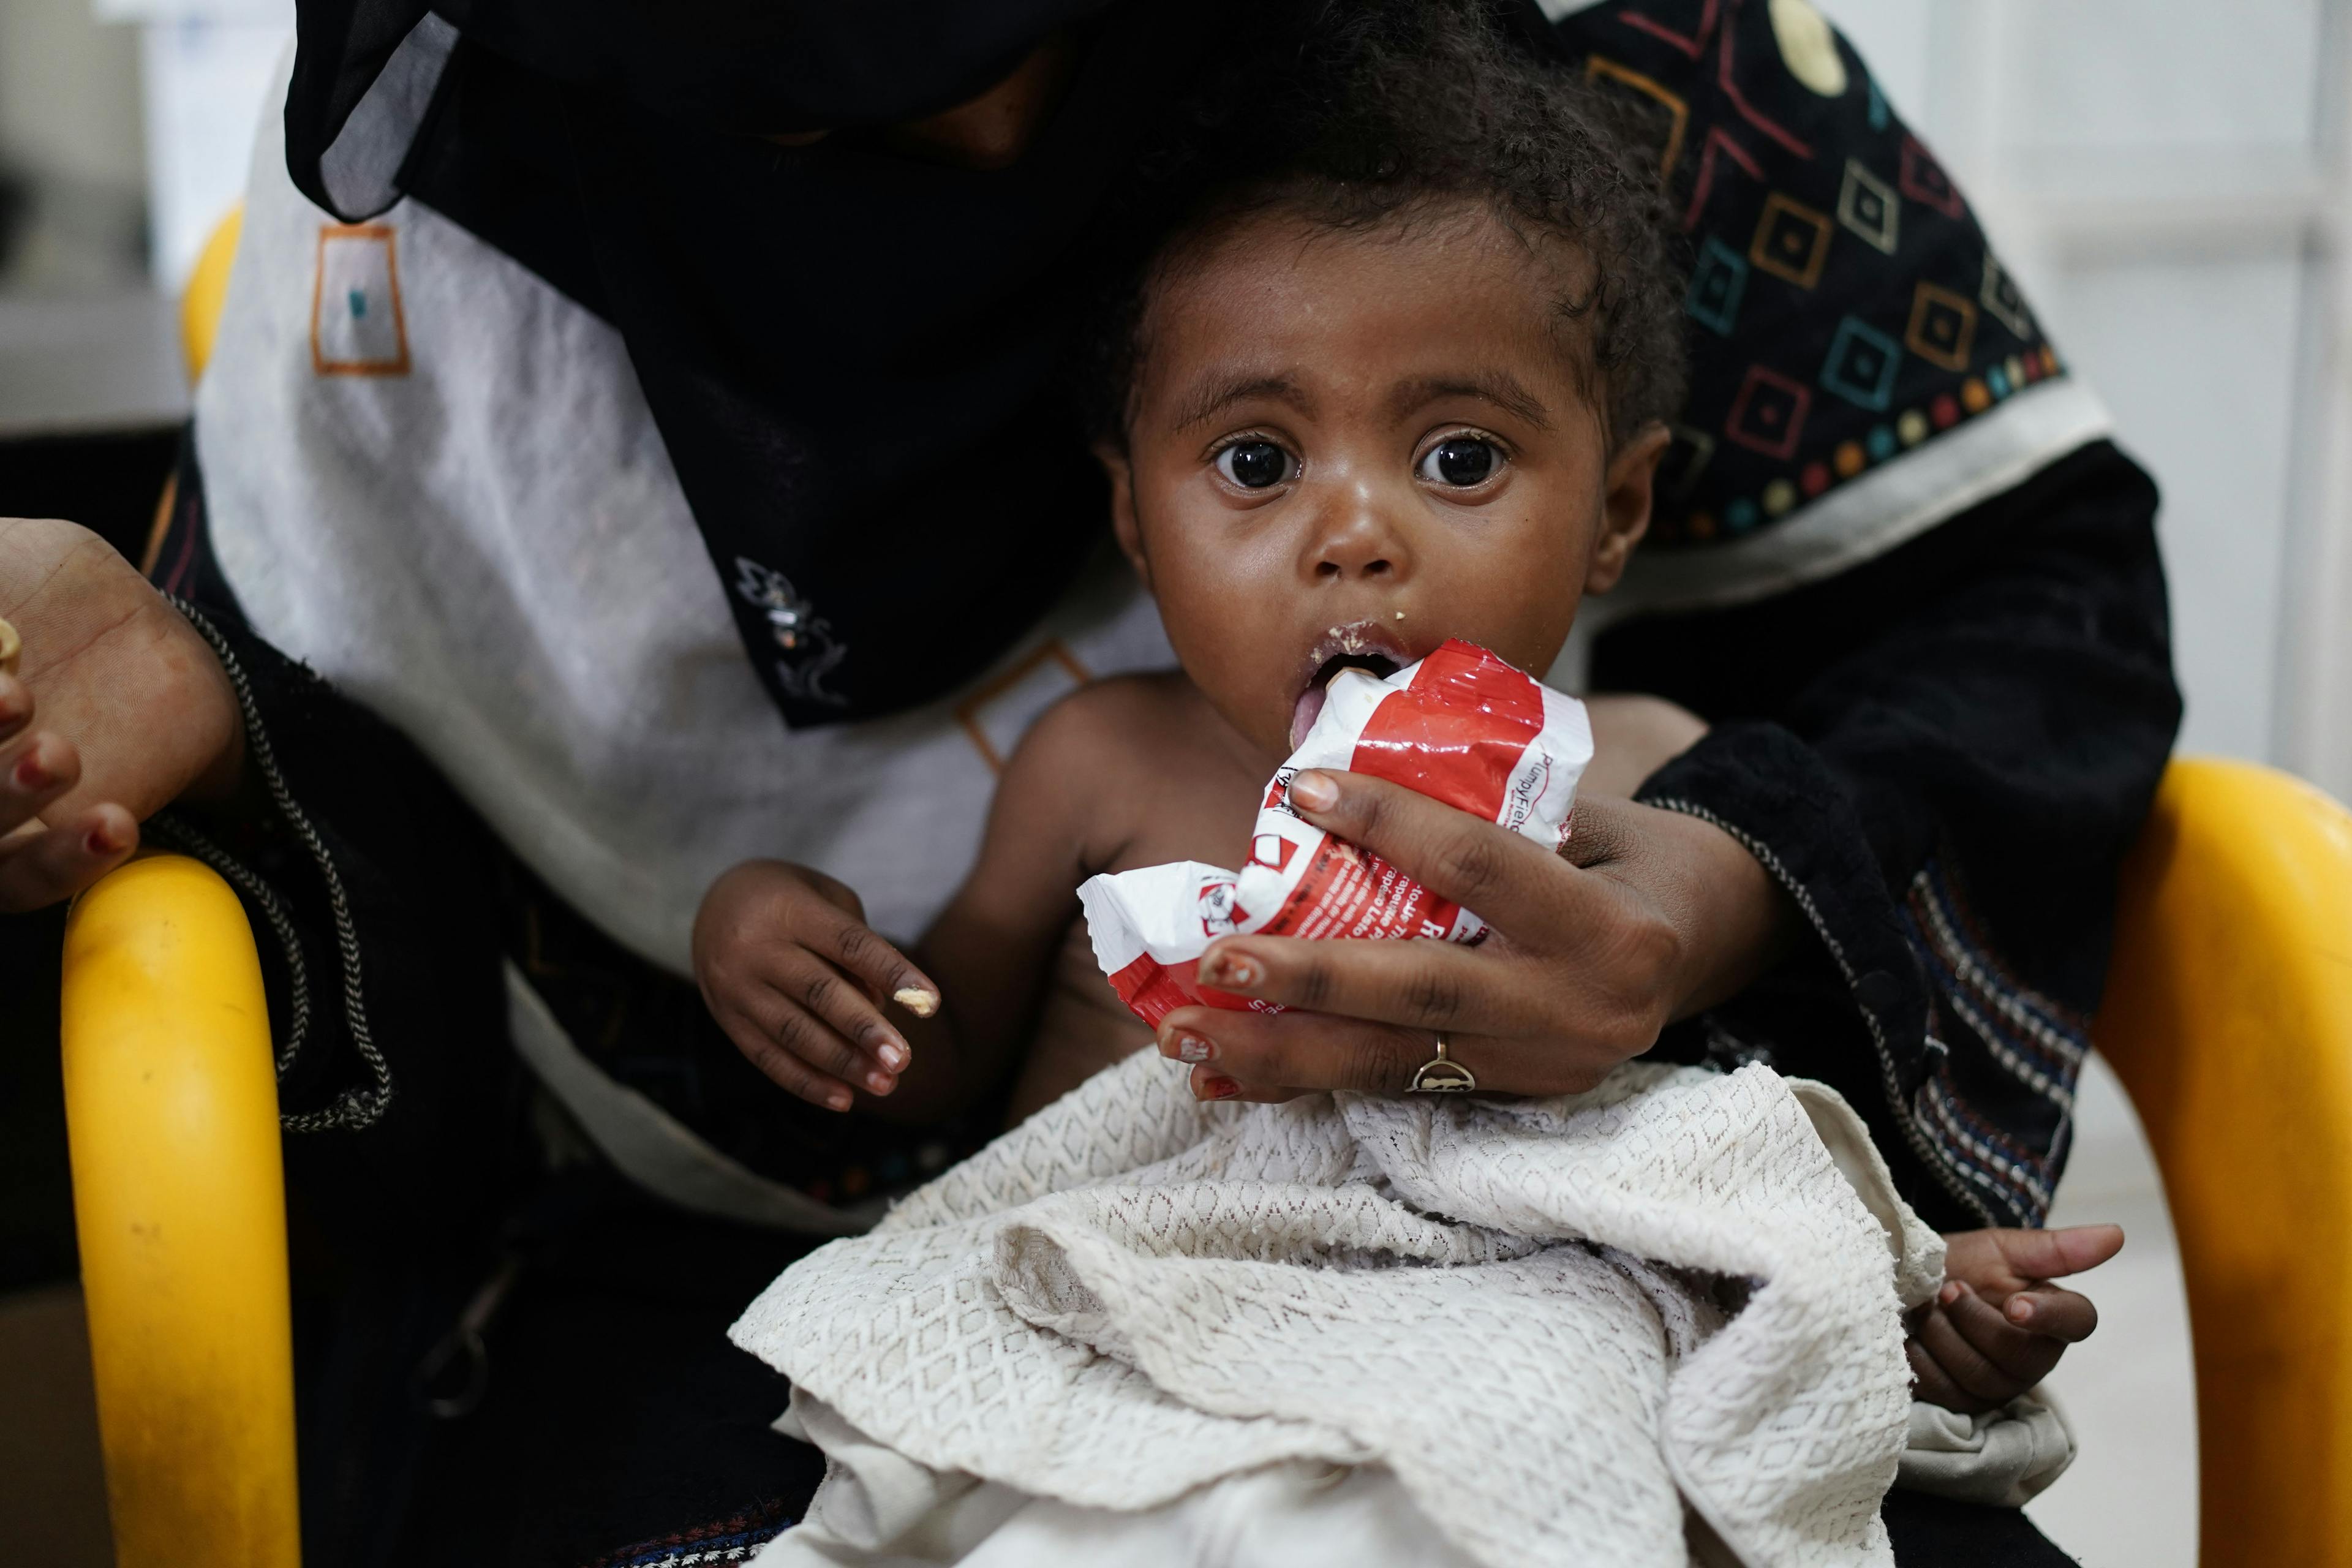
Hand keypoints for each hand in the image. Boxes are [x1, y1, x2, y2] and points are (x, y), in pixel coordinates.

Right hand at [0, 518, 242, 910]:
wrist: (144, 630)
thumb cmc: (41, 588)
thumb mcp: (2, 559)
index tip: (0, 660)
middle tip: (13, 695)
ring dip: (9, 797)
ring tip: (57, 753)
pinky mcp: (44, 848)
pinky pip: (37, 880)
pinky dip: (68, 861)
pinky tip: (112, 823)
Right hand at [692, 859, 940, 1112]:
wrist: (715, 905)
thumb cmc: (792, 900)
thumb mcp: (827, 900)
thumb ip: (857, 947)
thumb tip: (881, 1006)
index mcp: (790, 910)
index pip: (848, 944)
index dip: (891, 973)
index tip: (930, 1004)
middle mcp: (757, 948)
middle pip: (818, 993)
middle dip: (865, 1030)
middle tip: (904, 1059)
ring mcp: (736, 987)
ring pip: (793, 1033)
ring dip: (843, 1064)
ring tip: (886, 1085)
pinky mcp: (727, 1019)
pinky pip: (767, 1057)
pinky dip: (807, 1082)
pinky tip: (845, 1099)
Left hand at [1151, 768, 1792, 1099]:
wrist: (1712, 941)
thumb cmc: (1628, 857)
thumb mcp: (1580, 817)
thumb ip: (1479, 810)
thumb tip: (1330, 777)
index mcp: (1609, 929)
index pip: (1480, 868)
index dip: (1389, 825)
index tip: (1297, 791)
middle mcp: (1579, 1015)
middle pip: (1420, 994)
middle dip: (1307, 978)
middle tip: (1214, 958)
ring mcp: (1543, 1071)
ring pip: (1391, 1064)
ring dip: (1276, 1051)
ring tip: (1185, 1032)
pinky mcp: (1510, 1103)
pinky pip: (1389, 1091)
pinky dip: (1299, 1083)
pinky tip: (1222, 1079)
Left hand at [1907, 1224, 2124, 1413]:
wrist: (1901, 1285)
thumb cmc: (1957, 1265)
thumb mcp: (1999, 1249)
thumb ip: (2055, 1249)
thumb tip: (2117, 1234)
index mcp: (2051, 1315)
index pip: (2076, 1322)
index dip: (2048, 1316)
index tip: (2013, 1304)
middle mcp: (2033, 1356)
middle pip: (2021, 1357)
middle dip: (1973, 1318)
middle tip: (1947, 1289)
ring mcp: (1999, 1384)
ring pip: (1980, 1376)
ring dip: (1941, 1334)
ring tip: (1926, 1309)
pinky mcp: (1963, 1403)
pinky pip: (1946, 1391)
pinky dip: (1921, 1358)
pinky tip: (1912, 1337)